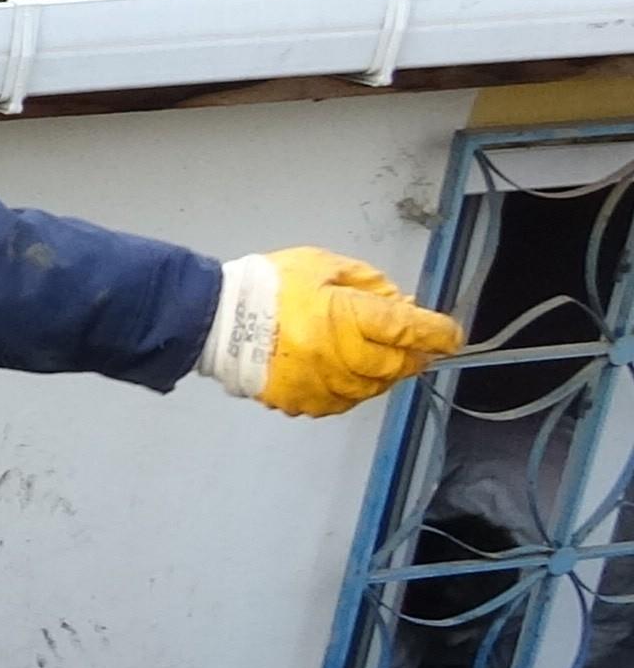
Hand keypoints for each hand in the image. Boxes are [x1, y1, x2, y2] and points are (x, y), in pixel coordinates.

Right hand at [205, 248, 462, 416]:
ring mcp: (323, 383)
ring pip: (374, 388)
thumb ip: (368, 283)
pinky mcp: (304, 401)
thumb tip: (402, 303)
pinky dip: (350, 389)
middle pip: (398, 364)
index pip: (411, 329)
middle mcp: (342, 355)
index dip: (440, 333)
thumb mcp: (323, 265)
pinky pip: (343, 402)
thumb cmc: (269, 286)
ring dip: (380, 373)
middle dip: (410, 354)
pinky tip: (339, 372)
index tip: (451, 336)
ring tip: (366, 356)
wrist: (216, 319)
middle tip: (408, 344)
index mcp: (348, 315)